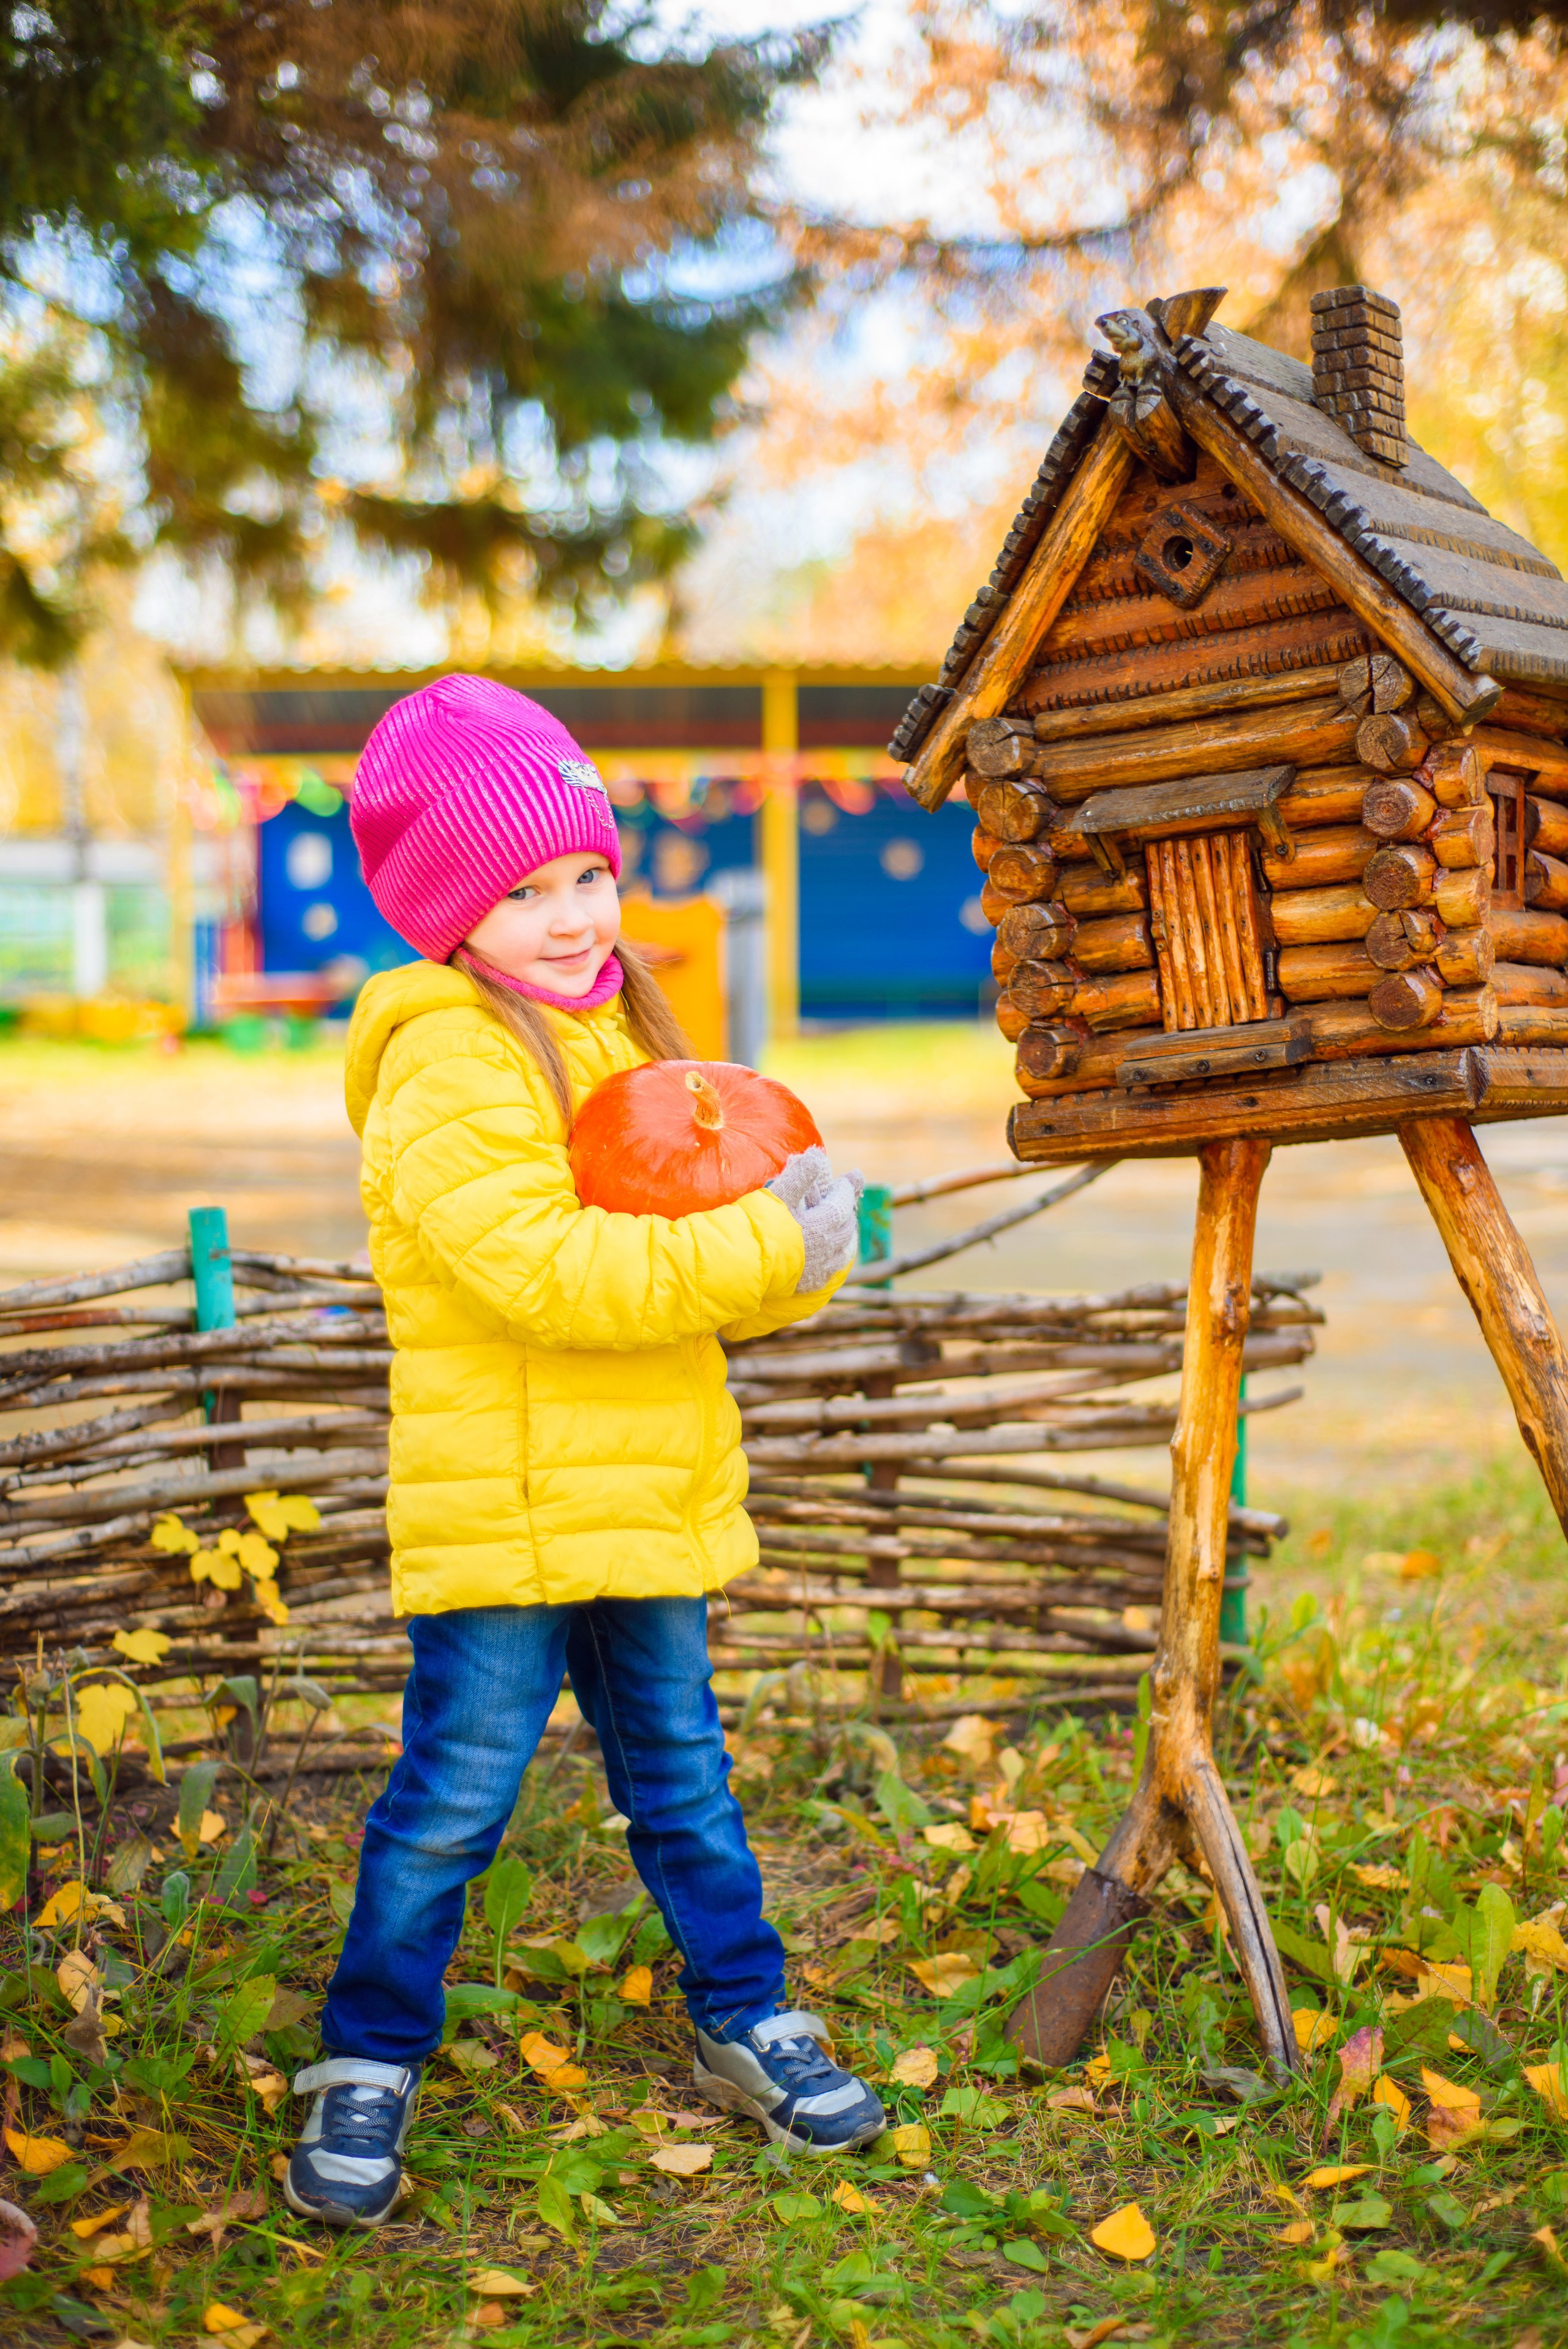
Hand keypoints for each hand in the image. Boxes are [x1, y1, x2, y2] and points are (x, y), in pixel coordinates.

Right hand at [767, 1146, 863, 1293]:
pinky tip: (831, 1256)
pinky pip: (832, 1269)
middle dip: (847, 1211)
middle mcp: (826, 1248)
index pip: (842, 1204)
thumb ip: (799, 1175)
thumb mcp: (779, 1195)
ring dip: (845, 1236)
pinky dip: (836, 1257)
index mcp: (822, 1224)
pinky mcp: (810, 1283)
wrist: (743, 1266)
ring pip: (843, 1250)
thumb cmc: (759, 1227)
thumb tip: (817, 1155)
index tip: (846, 1180)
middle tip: (845, 1201)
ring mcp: (819, 1268)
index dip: (846, 1190)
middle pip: (846, 1227)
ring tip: (844, 1229)